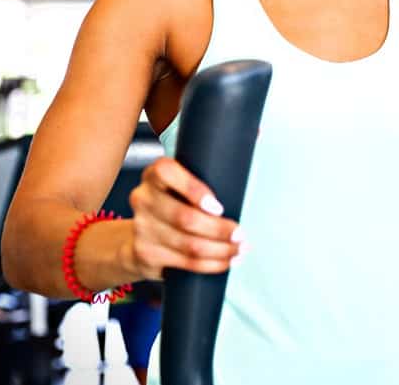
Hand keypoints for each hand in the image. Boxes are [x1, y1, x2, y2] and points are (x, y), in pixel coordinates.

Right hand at [123, 157, 244, 278]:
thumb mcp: (185, 180)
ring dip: (221, 250)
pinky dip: (211, 264)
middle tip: (241, 234)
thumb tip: (259, 133)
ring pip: (188, 244)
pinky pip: (185, 262)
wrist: (140, 237)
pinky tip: (227, 261)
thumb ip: (213, 161)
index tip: (219, 206)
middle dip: (219, 229)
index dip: (194, 190)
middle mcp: (143, 198)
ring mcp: (142, 227)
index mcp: (154, 174)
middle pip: (183, 217)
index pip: (167, 173)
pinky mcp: (146, 253)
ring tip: (240, 249)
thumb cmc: (176, 201)